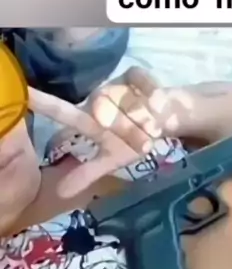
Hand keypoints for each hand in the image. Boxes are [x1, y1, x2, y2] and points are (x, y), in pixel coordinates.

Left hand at [29, 67, 173, 197]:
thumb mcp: (112, 159)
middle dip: (127, 130)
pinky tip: (157, 105)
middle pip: (104, 112)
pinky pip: (142, 82)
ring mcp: (118, 84)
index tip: (27, 96)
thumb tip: (62, 193)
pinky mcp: (138, 75)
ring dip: (143, 120)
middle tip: (144, 145)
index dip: (43, 102)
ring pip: (126, 103)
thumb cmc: (134, 138)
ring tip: (154, 129)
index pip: (62, 111)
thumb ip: (88, 174)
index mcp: (88, 117)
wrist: (165, 118)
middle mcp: (99, 97)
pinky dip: (151, 94)